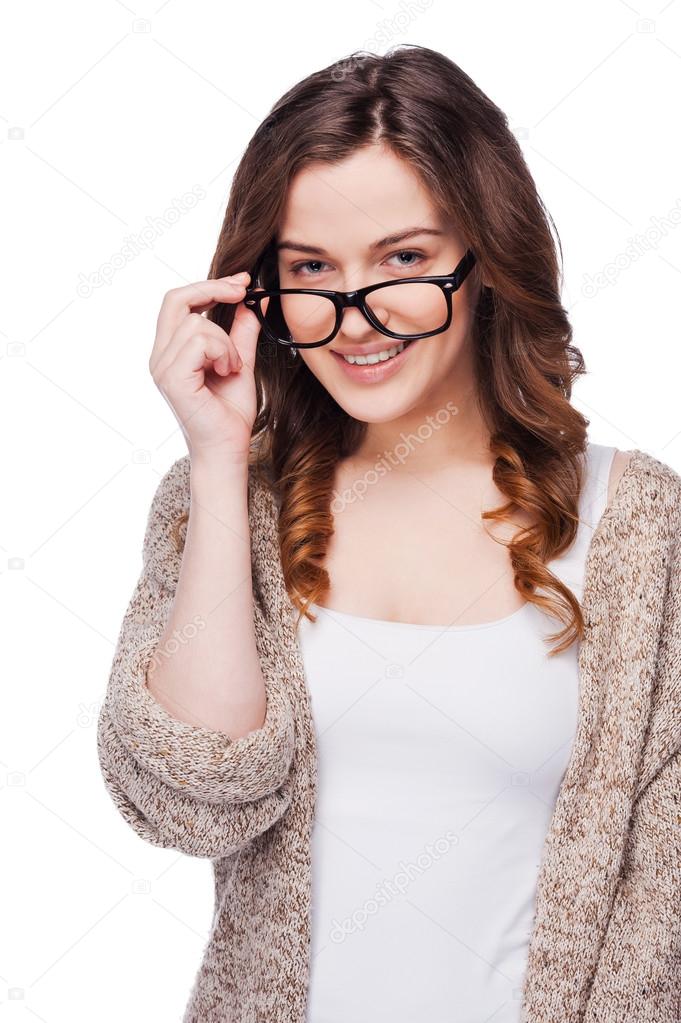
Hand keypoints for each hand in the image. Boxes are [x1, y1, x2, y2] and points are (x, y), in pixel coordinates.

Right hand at [149, 271, 268, 463]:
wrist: (228, 449)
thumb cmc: (230, 413)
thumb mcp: (240, 362)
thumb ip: (242, 332)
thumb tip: (252, 301)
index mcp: (170, 350)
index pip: (178, 301)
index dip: (209, 285)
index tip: (241, 282)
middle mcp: (160, 357)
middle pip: (176, 299)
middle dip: (213, 289)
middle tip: (243, 291)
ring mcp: (163, 368)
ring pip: (198, 324)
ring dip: (226, 343)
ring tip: (231, 368)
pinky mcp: (173, 379)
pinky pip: (201, 341)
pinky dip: (223, 353)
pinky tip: (227, 372)